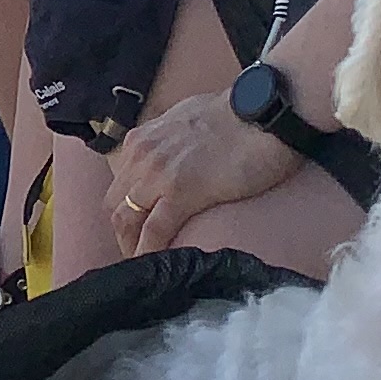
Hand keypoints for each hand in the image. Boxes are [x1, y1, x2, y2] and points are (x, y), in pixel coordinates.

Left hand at [105, 90, 302, 257]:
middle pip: (115, 204)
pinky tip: (154, 268)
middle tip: (138, 253)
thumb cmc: (238, 114)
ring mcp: (158, 174)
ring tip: (144, 267)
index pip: (118, 183)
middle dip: (122, 232)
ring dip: (130, 246)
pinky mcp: (182, 193)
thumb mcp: (187, 119)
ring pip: (125, 220)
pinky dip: (148, 252)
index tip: (135, 228)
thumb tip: (175, 156)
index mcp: (142, 139)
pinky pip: (154, 230)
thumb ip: (171, 140)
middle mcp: (141, 155)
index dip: (124, 208)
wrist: (265, 111)